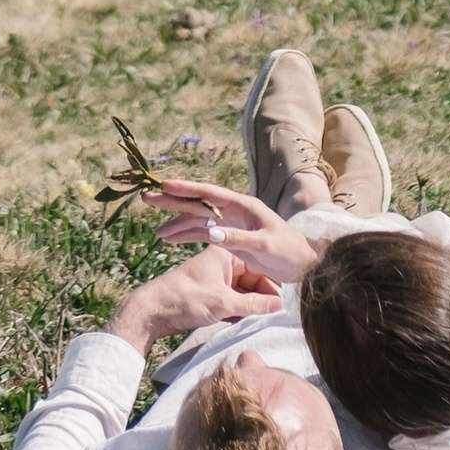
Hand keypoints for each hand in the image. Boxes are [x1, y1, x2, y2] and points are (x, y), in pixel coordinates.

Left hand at [109, 247, 281, 354]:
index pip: (259, 266)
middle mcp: (222, 262)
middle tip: (272, 315)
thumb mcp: (225, 303)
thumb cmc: (187, 299)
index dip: (271, 285)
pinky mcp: (208, 294)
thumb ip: (254, 305)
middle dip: (261, 297)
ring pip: (241, 292)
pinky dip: (238, 311)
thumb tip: (279, 306)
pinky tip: (244, 323)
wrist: (153, 311)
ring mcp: (215, 279)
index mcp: (227, 253)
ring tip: (260, 320)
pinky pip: (231, 301)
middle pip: (251, 279)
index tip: (281, 304)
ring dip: (249, 307)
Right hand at [146, 177, 326, 285]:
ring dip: (177, 223)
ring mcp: (230, 225)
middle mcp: (234, 212)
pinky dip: (186, 236)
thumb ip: (239, 239)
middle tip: (147, 198)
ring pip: (197, 220)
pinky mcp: (229, 239)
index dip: (187, 189)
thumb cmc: (289, 251)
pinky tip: (170, 240)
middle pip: (198, 204)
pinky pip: (202, 235)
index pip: (210, 194)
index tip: (165, 184)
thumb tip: (211, 233)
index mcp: (244, 206)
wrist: (302, 265)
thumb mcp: (265, 245)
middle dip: (173, 201)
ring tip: (155, 229)